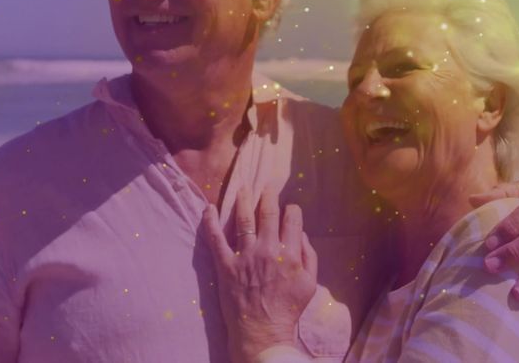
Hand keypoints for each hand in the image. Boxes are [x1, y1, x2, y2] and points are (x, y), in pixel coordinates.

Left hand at [203, 188, 317, 362]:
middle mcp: (267, 250)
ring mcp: (245, 257)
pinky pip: (215, 239)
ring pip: (244, 220)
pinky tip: (208, 208)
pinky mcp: (225, 265)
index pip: (292, 220)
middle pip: (267, 213)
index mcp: (290, 254)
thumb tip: (302, 234)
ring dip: (243, 201)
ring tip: (242, 189)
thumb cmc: (288, 309)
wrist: (262, 331)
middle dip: (268, 196)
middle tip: (265, 186)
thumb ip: (310, 257)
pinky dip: (210, 222)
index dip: (291, 209)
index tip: (289, 207)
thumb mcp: (310, 284)